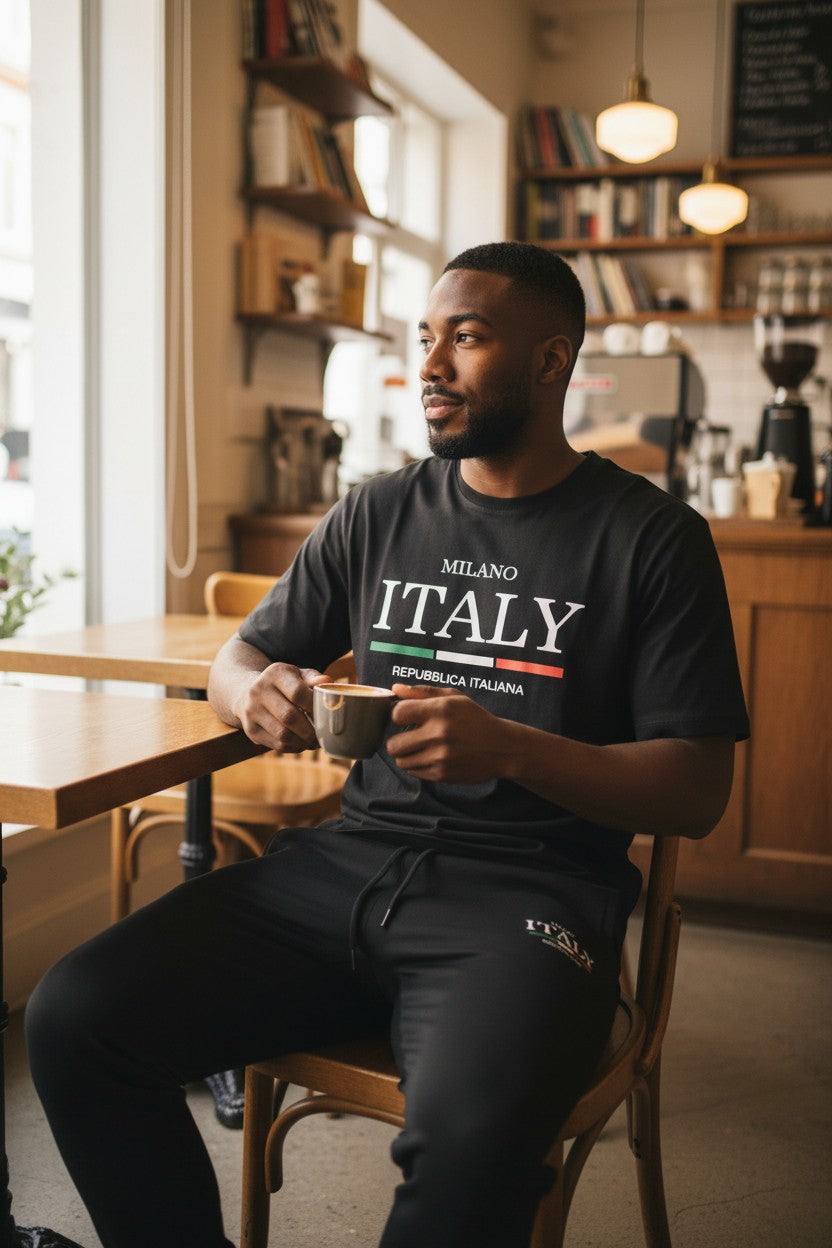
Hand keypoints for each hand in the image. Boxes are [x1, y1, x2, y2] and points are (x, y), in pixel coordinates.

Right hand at [236, 663, 328, 752]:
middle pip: (289, 716)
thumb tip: (327, 682)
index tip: (326, 713)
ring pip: (283, 734)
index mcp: (274, 674)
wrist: (247, 691)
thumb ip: (313, 678)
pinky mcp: (250, 730)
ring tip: (315, 742)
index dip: (314, 706)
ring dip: (303, 742)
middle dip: (310, 730)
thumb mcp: (297, 675)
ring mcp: (252, 711)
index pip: (297, 692)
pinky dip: (293, 747)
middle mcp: (258, 691)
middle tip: (323, 735)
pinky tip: (302, 744)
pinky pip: (277, 744)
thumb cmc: (283, 684)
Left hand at [386, 684, 513, 783]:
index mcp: (440, 710)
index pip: (397, 714)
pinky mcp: (442, 774)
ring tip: (419, 747)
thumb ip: (422, 692)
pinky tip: (431, 756)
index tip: (404, 717)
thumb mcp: (454, 698)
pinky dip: (417, 765)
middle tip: (408, 736)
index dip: (396, 715)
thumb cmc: (475, 719)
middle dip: (396, 740)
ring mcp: (440, 757)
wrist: (501, 747)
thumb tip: (395, 688)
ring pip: (401, 761)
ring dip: (406, 755)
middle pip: (393, 744)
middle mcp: (439, 734)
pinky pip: (414, 772)